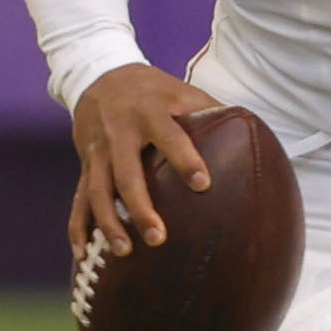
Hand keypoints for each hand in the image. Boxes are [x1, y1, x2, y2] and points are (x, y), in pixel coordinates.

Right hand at [69, 62, 220, 253]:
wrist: (98, 75)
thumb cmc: (151, 88)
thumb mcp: (180, 90)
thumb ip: (210, 110)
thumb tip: (252, 133)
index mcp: (148, 112)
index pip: (169, 136)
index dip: (185, 158)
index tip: (203, 184)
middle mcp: (118, 133)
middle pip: (126, 175)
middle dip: (140, 208)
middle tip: (159, 238)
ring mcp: (97, 152)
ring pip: (98, 192)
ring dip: (109, 224)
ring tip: (125, 252)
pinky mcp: (85, 165)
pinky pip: (78, 199)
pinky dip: (78, 228)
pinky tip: (82, 255)